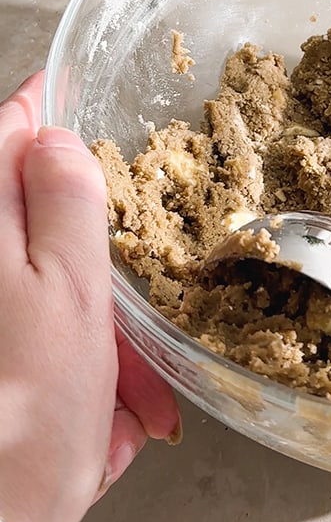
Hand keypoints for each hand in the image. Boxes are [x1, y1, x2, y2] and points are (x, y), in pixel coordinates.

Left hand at [0, 73, 179, 521]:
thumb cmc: (22, 414)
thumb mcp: (68, 291)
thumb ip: (65, 203)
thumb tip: (53, 136)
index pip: (7, 133)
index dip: (48, 113)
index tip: (74, 98)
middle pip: (42, 229)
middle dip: (99, 272)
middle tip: (128, 321)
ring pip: (54, 298)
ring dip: (101, 343)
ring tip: (119, 401)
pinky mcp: (6, 360)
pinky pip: (50, 353)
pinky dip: (81, 382)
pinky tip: (95, 423)